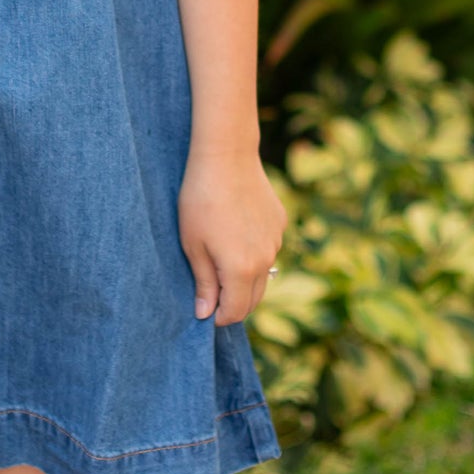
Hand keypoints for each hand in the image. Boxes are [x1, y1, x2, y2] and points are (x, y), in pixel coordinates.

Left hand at [177, 142, 286, 325]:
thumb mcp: (193, 244)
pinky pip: (268, 248)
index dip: (219, 317)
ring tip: (220, 257)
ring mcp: (276, 241)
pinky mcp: (280, 223)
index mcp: (241, 270)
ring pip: (263, 274)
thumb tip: (205, 313)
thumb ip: (203, 283)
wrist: (226, 156)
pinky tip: (235, 231)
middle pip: (253, 299)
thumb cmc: (200, 199)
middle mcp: (265, 259)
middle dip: (234, 303)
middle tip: (211, 292)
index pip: (235, 312)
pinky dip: (254, 252)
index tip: (204, 311)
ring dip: (245, 278)